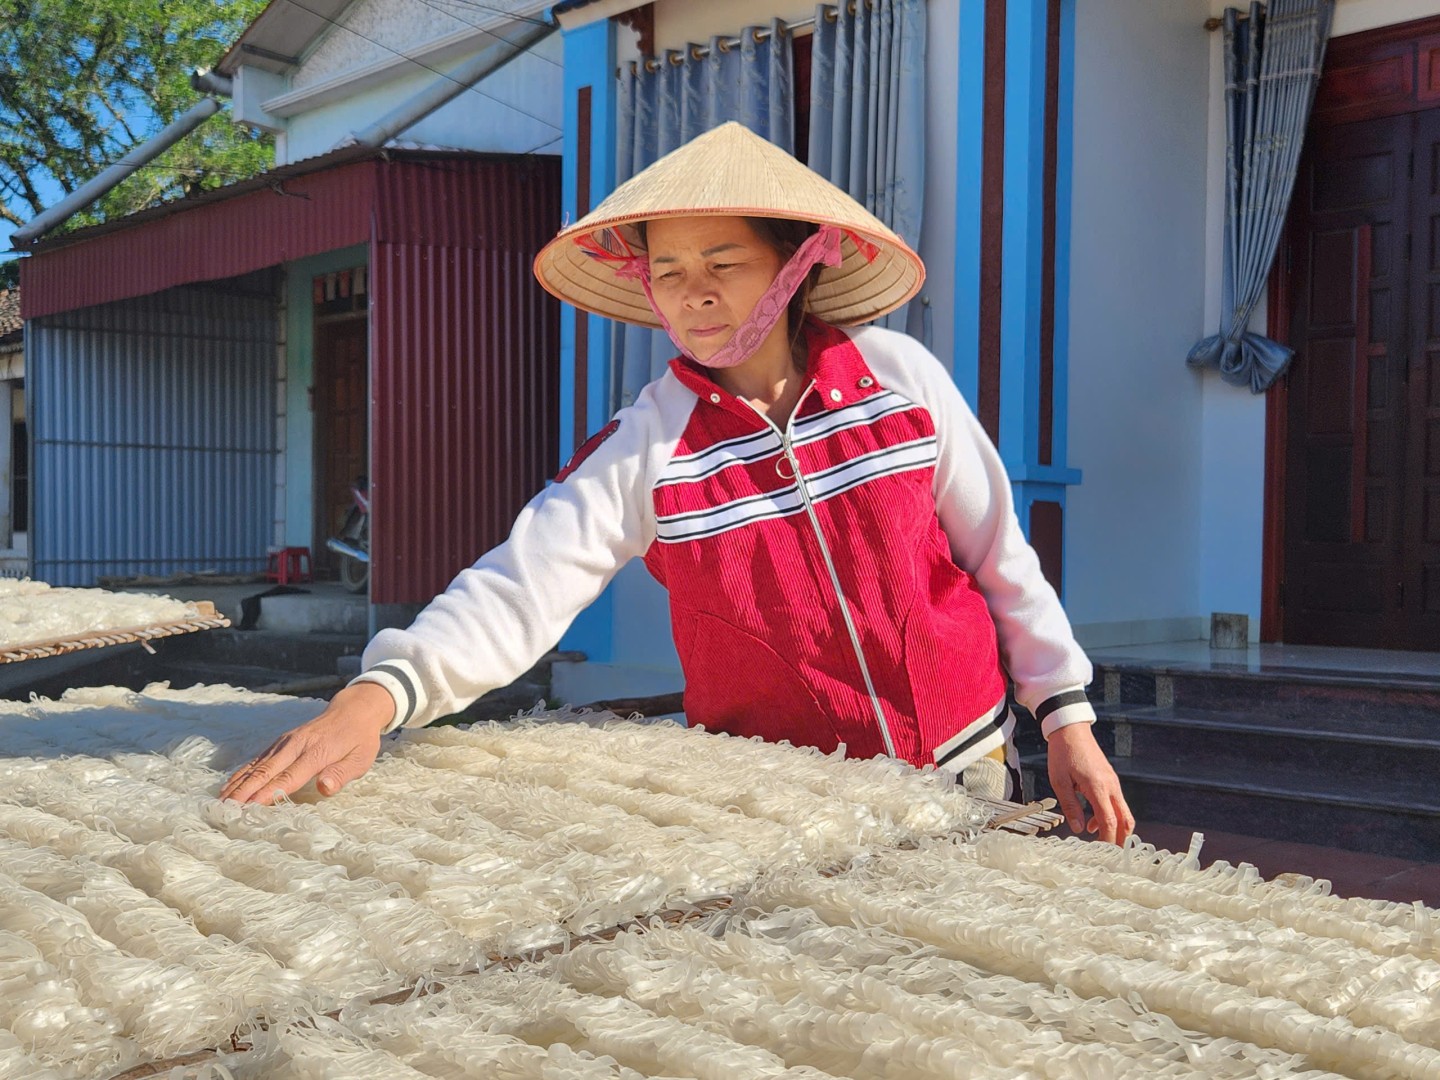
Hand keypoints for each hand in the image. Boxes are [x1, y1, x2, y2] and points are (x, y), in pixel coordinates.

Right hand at [219, 682, 395, 804]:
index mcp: (316, 753)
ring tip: (220, 802)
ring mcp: (286, 742)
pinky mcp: (282, 741)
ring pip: (257, 765)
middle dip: (244, 792)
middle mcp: (296, 746)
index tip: (247, 809)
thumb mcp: (360, 759)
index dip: (267, 795)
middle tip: (224, 810)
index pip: (288, 778)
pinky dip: (242, 772)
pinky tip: (230, 784)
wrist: (353, 710)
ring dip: (238, 783)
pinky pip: (259, 758)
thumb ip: (341, 774)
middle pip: (265, 772)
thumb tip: (325, 788)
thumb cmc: (359, 740)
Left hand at [1045, 723, 1134, 844]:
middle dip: (1120, 839)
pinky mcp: (1110, 780)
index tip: (1102, 853)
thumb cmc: (1063, 753)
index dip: (1107, 839)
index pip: (1109, 821)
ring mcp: (1113, 783)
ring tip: (1096, 838)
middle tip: (1109, 854)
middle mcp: (1111, 786)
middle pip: (1126, 820)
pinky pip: (1115, 803)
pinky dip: (1109, 815)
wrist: (1071, 730)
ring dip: (1113, 827)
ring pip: (1123, 812)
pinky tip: (1091, 820)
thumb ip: (1070, 806)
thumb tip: (1079, 829)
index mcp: (1098, 787)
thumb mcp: (1059, 781)